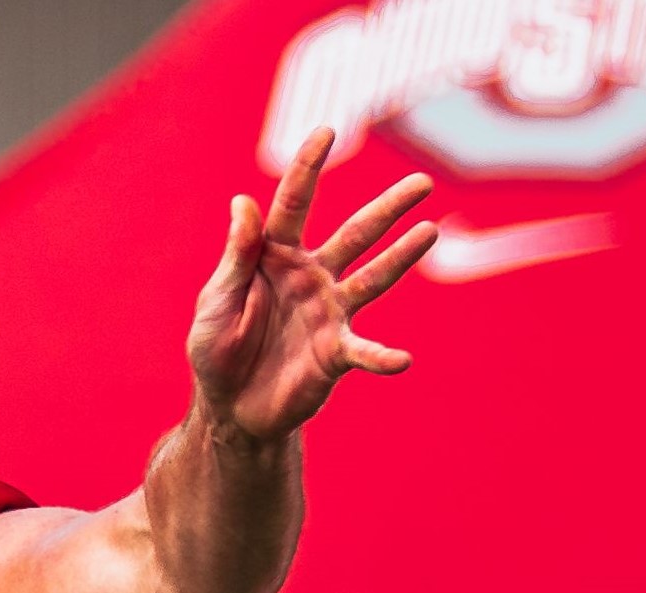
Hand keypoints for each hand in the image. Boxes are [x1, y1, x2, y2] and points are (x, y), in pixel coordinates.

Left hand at [189, 130, 436, 441]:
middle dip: (388, 209)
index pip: (293, 204)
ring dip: (401, 258)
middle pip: (356, 234)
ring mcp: (329, 312)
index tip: (327, 131)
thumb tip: (244, 202)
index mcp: (277, 258)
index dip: (307, 168)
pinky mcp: (336, 353)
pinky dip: (383, 357)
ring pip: (373, 279)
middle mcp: (313, 276)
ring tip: (429, 232)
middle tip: (421, 184)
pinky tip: (402, 360)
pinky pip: (364, 353)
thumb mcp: (216, 303)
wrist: (230, 408)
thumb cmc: (216, 351)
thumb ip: (236, 257)